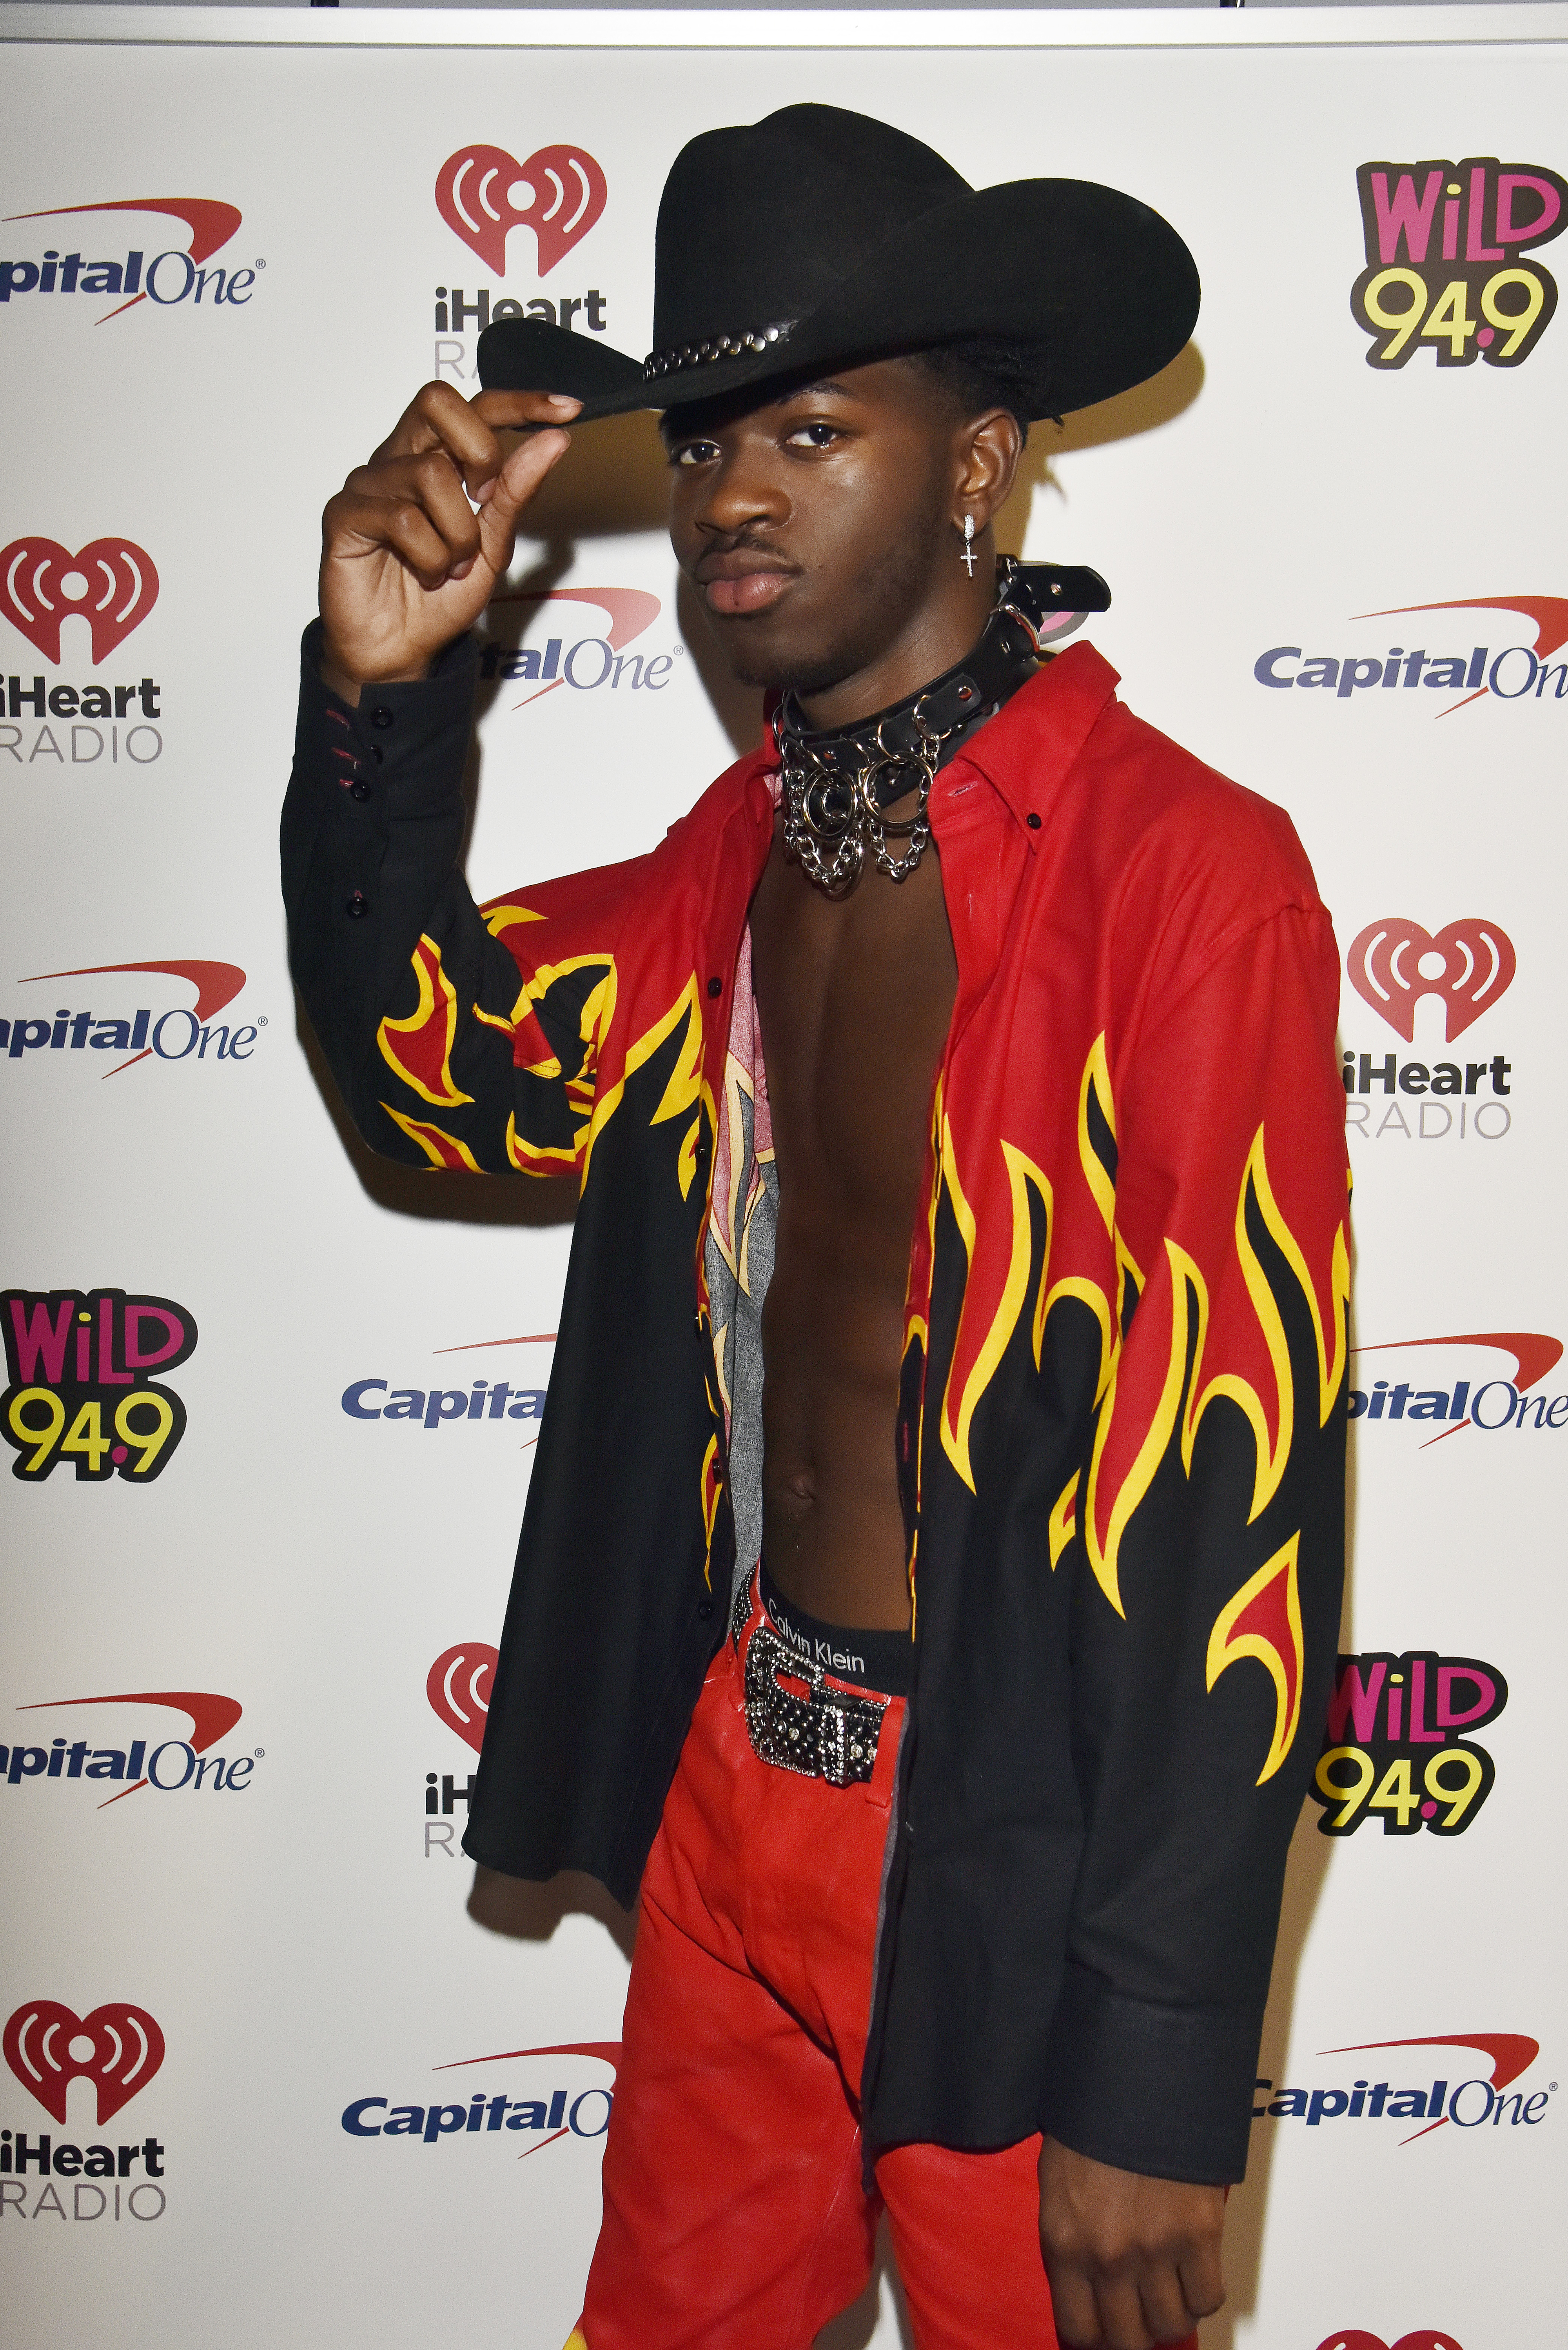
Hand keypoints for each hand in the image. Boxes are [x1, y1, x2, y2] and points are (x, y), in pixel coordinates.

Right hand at [318, 381, 580, 700]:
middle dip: (479, 453)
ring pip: (430, 474)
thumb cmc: (439, 597)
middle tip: (485, 503)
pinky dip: (428, 556)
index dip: (520, 401)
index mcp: (434, 458)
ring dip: (457, 533)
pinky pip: (402, 518)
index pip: (475, 406)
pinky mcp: (344, 514)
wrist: (401, 650)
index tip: (566, 410)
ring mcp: (368, 483)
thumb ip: (517, 491)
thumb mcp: (494, 544)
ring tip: (449, 565)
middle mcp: (398, 459)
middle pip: (438, 402)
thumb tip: (555, 440)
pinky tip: (425, 574)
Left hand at [1038, 2135, 1224, 2348]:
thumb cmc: (1089, 2124)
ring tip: (1168, 2289)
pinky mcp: (1199, 2233)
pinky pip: (1208, 2298)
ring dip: (1171, 2315)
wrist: (1135, 2078)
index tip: (1106, 2325)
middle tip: (1141, 2312)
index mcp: (1064, 2243)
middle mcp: (1108, 2257)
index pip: (1080, 2331)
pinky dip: (1202, 2294)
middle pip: (1129, 2341)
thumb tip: (1089, 2291)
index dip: (1097, 2336)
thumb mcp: (1057, 2185)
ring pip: (1172, 2326)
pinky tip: (1192, 2271)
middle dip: (1135, 2333)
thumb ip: (1070, 2242)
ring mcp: (1156, 2248)